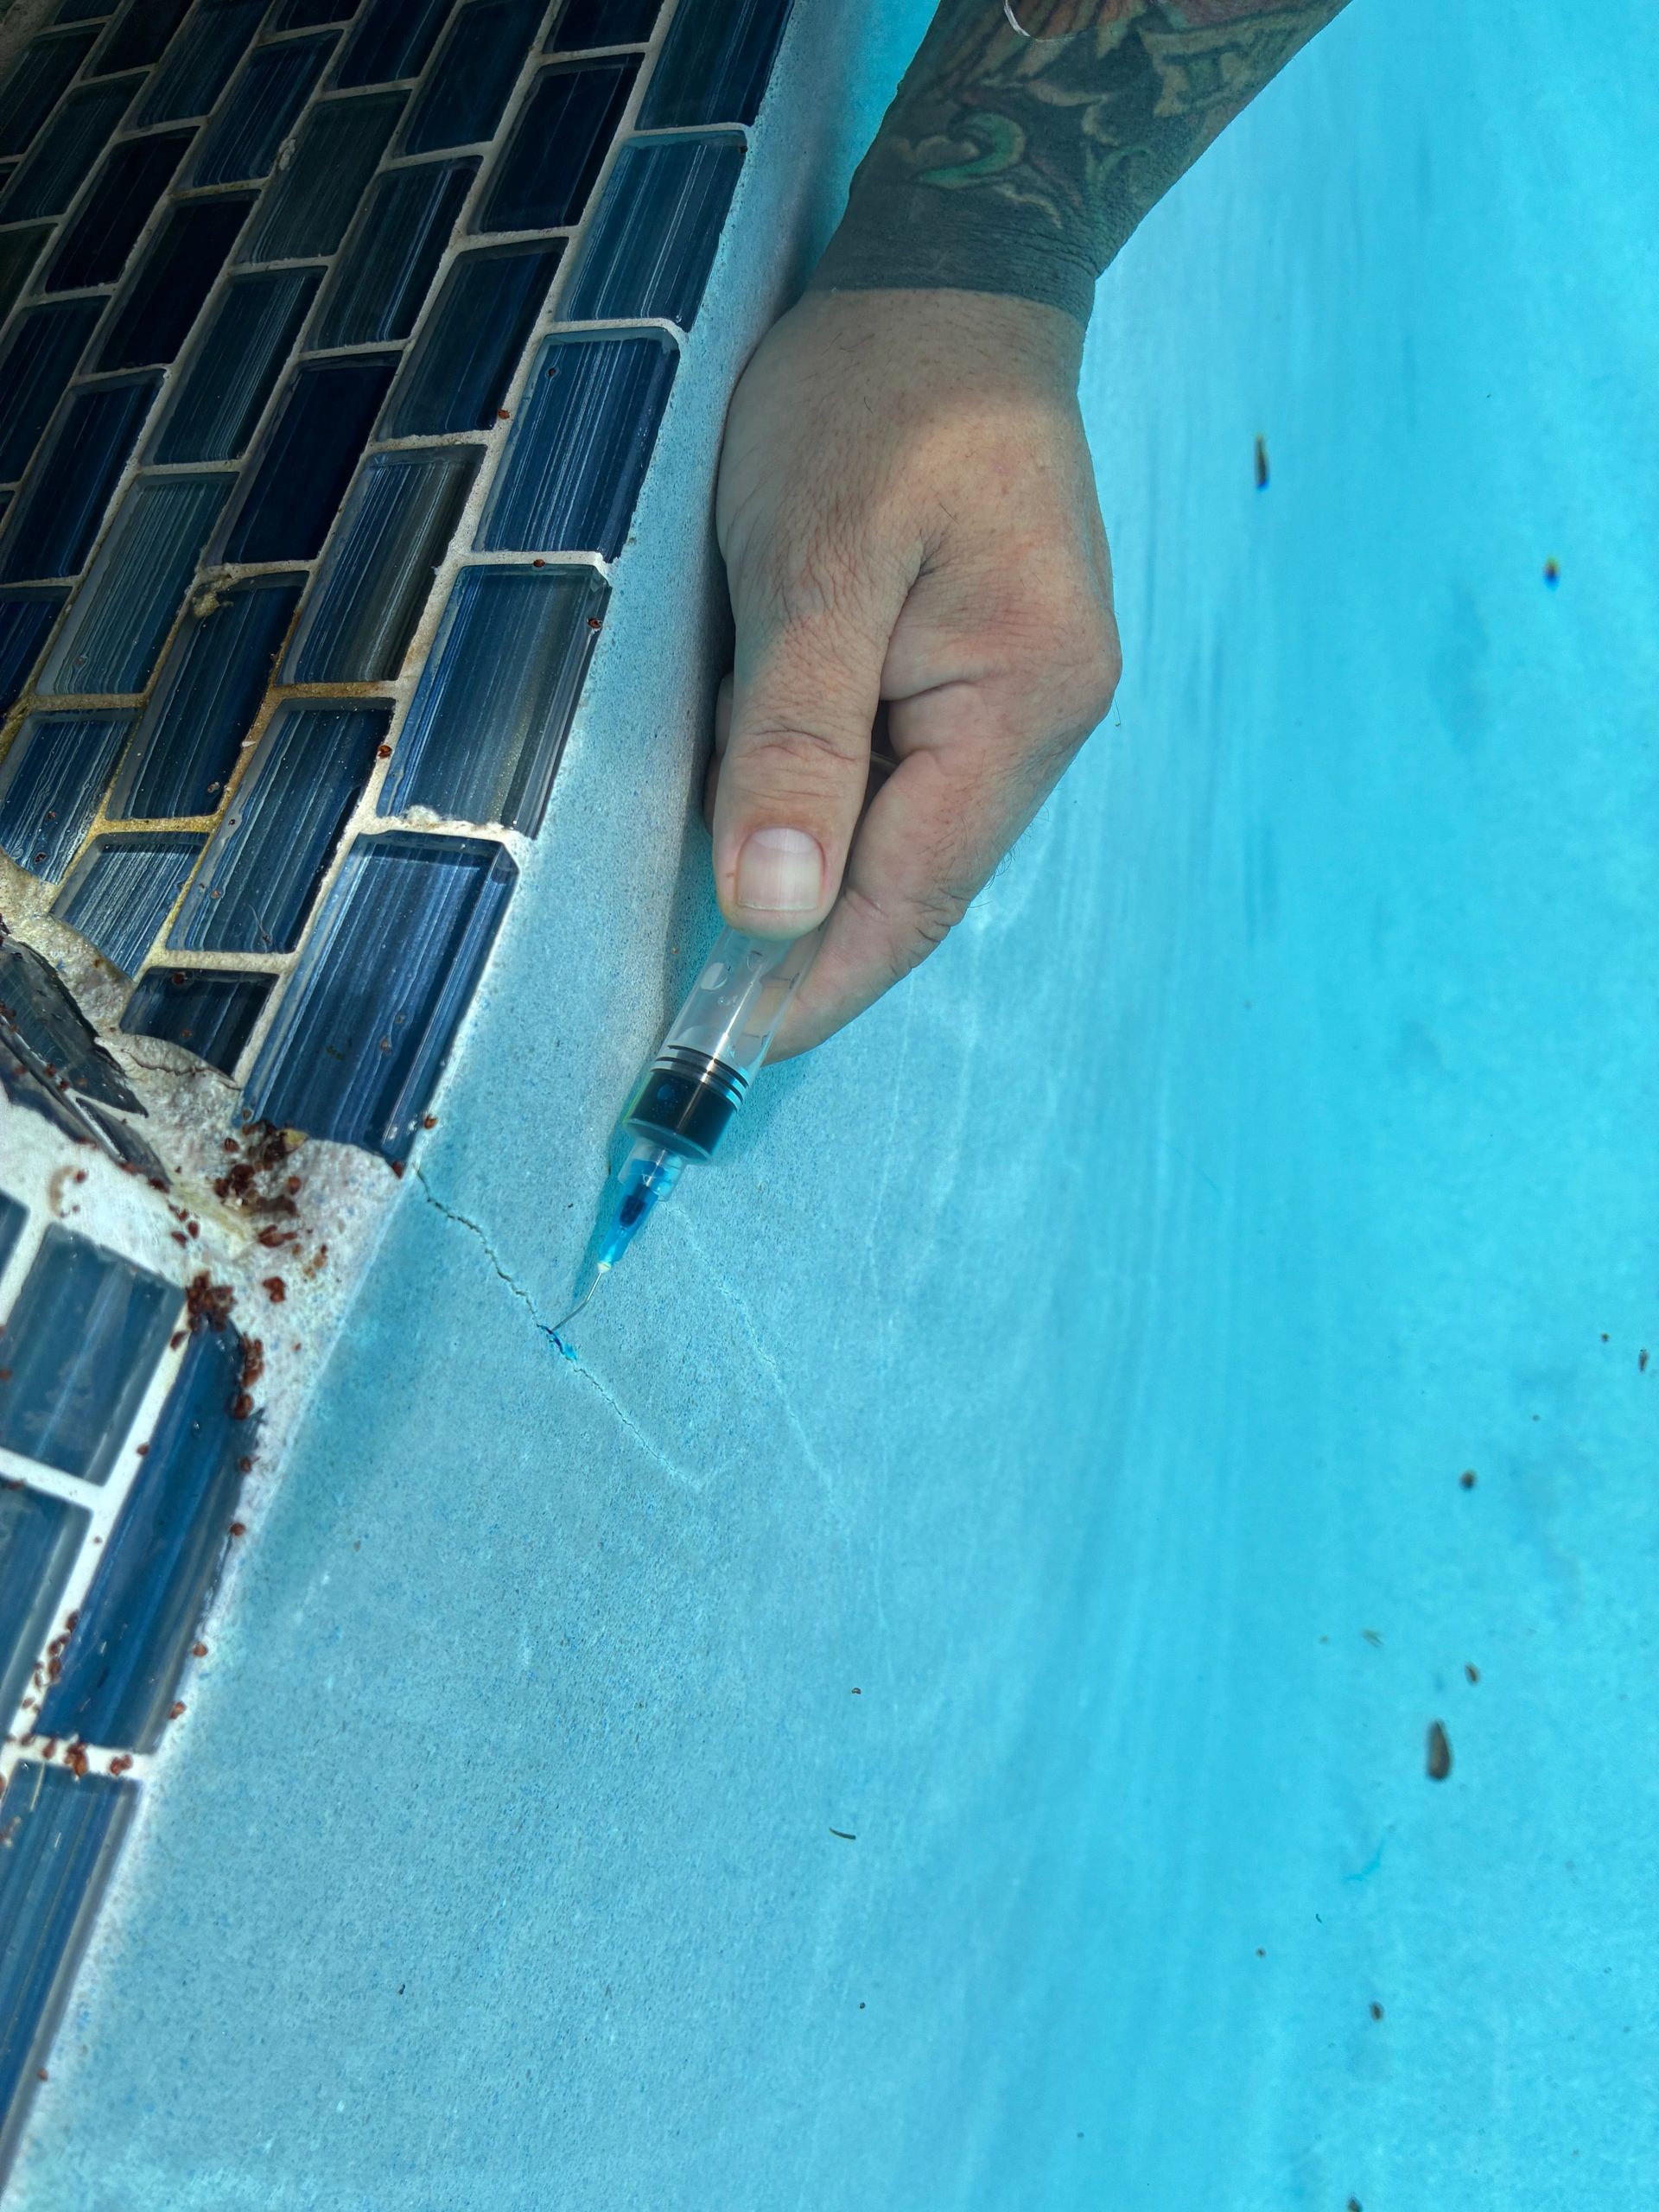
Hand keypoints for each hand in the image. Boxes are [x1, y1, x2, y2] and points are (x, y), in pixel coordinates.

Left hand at [706, 285, 1120, 1058]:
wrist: (950, 278)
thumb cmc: (872, 401)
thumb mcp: (811, 566)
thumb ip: (795, 741)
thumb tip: (772, 908)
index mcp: (1022, 704)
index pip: (912, 895)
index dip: (817, 980)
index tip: (723, 1044)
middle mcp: (1044, 719)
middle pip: (918, 879)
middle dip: (810, 939)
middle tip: (691, 990)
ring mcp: (1024, 696)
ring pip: (908, 834)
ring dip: (816, 872)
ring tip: (710, 908)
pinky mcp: (988, 669)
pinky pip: (904, 775)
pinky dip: (830, 804)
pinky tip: (765, 803)